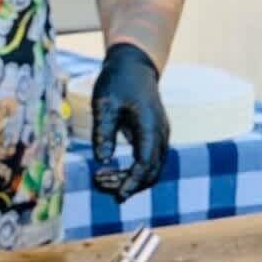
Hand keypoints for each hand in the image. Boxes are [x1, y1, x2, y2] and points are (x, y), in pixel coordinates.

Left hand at [91, 42, 169, 201]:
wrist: (134, 65)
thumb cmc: (117, 81)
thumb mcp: (104, 103)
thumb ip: (104, 132)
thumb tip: (102, 160)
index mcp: (151, 125)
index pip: (146, 163)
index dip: (132, 181)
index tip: (118, 196)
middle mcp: (161, 133)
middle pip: (152, 171)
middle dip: (129, 184)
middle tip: (100, 184)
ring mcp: (160, 135)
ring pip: (152, 169)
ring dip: (131, 180)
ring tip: (102, 180)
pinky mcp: (155, 137)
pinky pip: (149, 162)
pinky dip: (134, 172)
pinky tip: (114, 174)